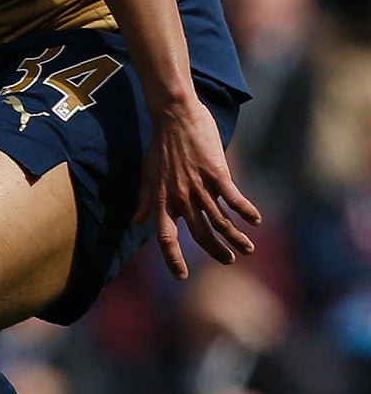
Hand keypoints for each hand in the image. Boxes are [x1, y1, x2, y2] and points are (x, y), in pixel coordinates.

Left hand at [136, 93, 261, 278]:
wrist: (174, 117)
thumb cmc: (161, 146)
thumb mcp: (147, 175)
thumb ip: (145, 200)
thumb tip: (137, 221)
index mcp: (162, 200)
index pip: (166, 238)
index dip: (173, 259)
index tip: (182, 276)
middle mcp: (180, 198)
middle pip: (199, 234)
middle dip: (215, 251)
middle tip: (228, 261)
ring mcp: (199, 186)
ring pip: (220, 221)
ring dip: (235, 238)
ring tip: (247, 249)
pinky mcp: (217, 173)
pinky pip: (233, 198)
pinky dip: (245, 211)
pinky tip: (256, 221)